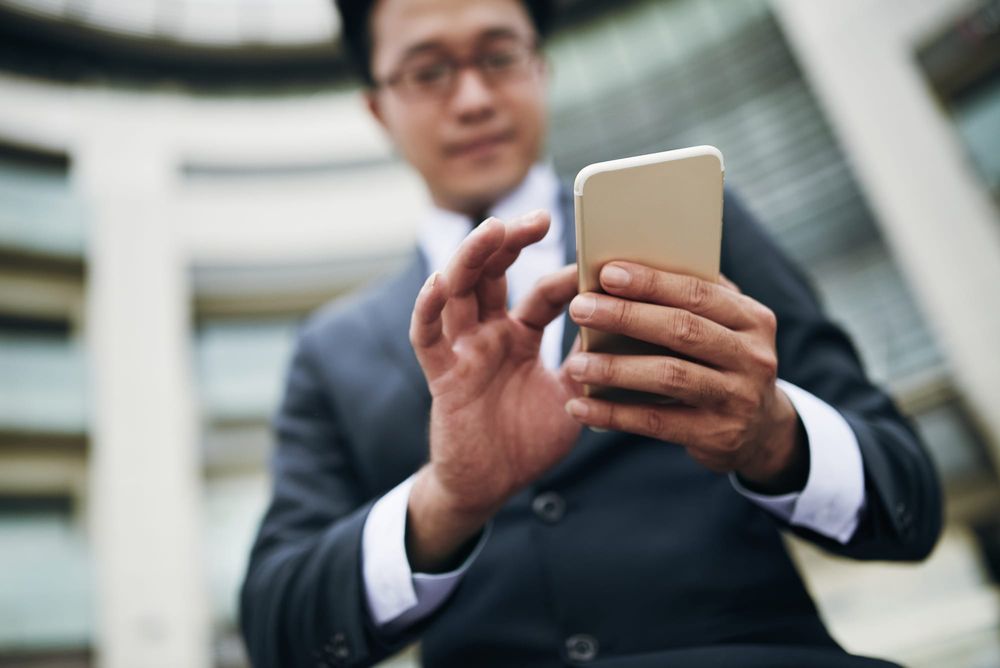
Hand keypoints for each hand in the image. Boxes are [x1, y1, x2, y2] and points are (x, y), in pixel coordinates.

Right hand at [407, 211, 581, 570]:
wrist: (491, 486)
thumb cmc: (528, 441)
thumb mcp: (570, 398)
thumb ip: (589, 365)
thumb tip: (626, 333)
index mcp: (520, 336)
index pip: (541, 293)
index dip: (564, 275)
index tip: (592, 255)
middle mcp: (489, 334)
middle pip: (492, 274)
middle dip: (511, 243)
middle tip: (538, 217)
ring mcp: (463, 351)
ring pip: (458, 293)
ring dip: (471, 258)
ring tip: (492, 229)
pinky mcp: (441, 374)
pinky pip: (428, 337)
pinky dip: (428, 308)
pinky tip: (438, 282)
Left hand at [564, 262, 806, 493]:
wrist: (762, 431)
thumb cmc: (724, 362)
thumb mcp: (726, 328)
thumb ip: (692, 301)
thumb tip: (629, 270)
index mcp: (752, 319)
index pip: (698, 292)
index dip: (652, 282)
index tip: (607, 273)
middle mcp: (752, 357)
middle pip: (682, 330)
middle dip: (625, 317)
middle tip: (580, 309)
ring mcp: (738, 399)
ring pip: (669, 377)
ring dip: (615, 369)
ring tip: (575, 364)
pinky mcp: (717, 436)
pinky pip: (656, 423)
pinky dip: (614, 414)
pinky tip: (579, 407)